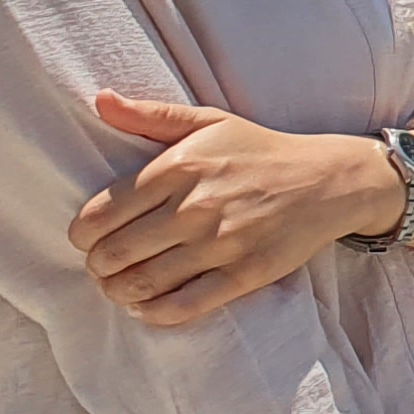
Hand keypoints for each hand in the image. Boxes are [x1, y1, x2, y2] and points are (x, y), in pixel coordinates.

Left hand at [68, 91, 400, 326]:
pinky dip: (153, 313)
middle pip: (113, 255)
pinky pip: (183, 306)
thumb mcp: (209, 122)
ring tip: (120, 287)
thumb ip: (150, 115)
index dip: (83, 236)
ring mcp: (221, 243)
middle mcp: (195, 207)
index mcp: (177, 168)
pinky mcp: (245, 274)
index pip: (98, 216)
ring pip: (141, 284)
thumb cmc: (262, 151)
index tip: (91, 239)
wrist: (330, 180)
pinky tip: (149, 306)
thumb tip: (99, 100)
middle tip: (105, 266)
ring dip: (118, 292)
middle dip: (98, 266)